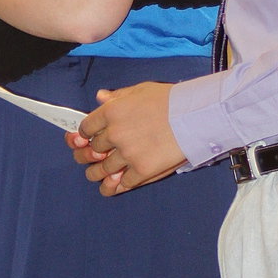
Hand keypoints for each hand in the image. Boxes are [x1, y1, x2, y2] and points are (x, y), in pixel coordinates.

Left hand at [69, 82, 186, 195]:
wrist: (195, 116)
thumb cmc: (171, 100)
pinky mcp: (142, 170)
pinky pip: (122, 183)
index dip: (83, 135)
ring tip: (95, 175)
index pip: (86, 128)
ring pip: (102, 170)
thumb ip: (117, 96)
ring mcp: (127, 154)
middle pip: (92, 150)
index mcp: (111, 112)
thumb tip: (100, 97)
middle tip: (88, 157)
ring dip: (96, 174)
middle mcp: (115, 134)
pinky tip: (111, 187)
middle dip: (88, 154)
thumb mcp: (140, 90)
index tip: (84, 138)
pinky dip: (114, 187)